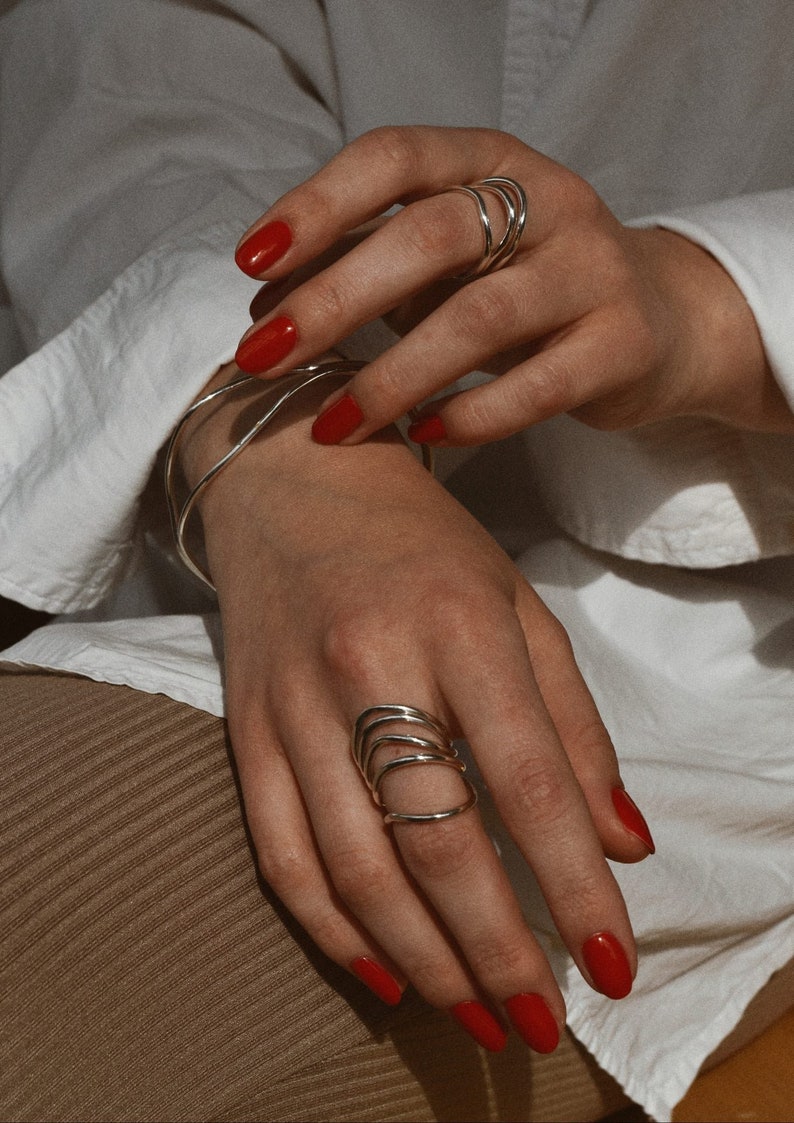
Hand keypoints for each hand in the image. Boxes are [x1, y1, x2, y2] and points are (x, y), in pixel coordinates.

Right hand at [185, 366, 654, 1052]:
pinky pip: (281, 854)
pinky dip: (331, 931)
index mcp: (459, 624)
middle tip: (537, 1022)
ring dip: (424, 959)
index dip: (574, 886)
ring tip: (474, 1014)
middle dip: (497, 951)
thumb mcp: (517, 604)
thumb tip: (622, 843)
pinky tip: (383, 974)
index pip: (529, 782)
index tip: (613, 964)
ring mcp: (296, 704)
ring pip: (357, 868)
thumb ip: (574, 722)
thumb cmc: (421, 543)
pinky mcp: (245, 730)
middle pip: (437, 843)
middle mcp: (371, 666)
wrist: (293, 482)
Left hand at [232, 126, 791, 443]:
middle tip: (263, 355)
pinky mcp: (621, 345)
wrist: (664, 319)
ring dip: (391, 375)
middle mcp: (548, 201)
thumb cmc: (530, 284)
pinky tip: (422, 434)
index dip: (317, 205)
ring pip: (478, 318)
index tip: (250, 263)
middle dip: (333, 298)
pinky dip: (470, 415)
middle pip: (428, 237)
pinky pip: (536, 385)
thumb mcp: (458, 253)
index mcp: (492, 159)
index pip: (394, 157)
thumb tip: (270, 303)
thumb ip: (378, 260)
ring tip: (332, 423)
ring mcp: (592, 270)